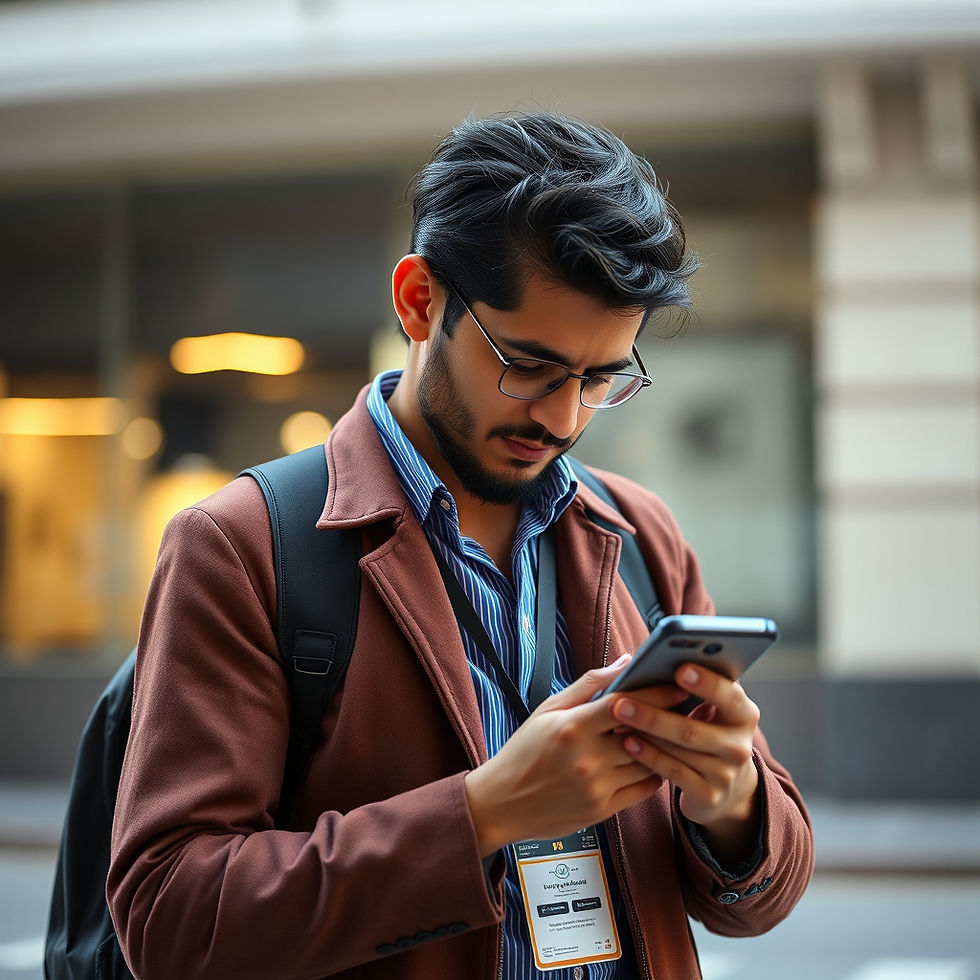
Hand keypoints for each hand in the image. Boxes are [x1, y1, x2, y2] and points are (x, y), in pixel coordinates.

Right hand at [464, 655, 682, 856]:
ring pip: (648, 763)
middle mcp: (587, 758)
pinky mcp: (602, 810)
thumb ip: (588, 684)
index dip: (657, 693)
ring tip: (676, 734)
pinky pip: (643, 790)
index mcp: (572, 727)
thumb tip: (625, 662)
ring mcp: (597, 787)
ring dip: (664, 747)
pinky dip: (655, 774)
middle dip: (668, 720)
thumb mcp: (548, 710)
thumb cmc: (524, 751)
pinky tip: (655, 761)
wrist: (501, 803)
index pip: (626, 704)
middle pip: (643, 734)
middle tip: (687, 708)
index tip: (678, 685)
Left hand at [609, 664, 761, 863]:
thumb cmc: (710, 732)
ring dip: (643, 734)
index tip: (679, 668)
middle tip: (620, 701)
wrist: (728, 788)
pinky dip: (648, 755)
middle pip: (692, 729)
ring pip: (677, 751)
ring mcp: (725, 773)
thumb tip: (662, 659)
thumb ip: (698, 686)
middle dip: (653, 714)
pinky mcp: (709, 795)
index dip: (706, 683)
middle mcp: (739, 745)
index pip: (729, 696)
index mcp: (744, 715)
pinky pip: (672, 771)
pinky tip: (627, 743)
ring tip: (615, 720)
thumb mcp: (714, 711)